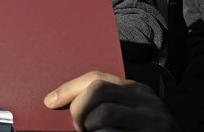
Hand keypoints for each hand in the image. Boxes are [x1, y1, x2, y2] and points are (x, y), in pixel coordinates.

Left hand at [44, 71, 177, 131]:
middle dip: (79, 111)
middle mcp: (147, 100)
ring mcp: (154, 120)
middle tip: (80, 128)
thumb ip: (104, 105)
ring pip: (101, 115)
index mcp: (136, 91)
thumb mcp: (126, 116)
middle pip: (96, 91)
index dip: (68, 88)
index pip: (96, 78)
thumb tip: (60, 102)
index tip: (49, 101)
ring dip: (91, 129)